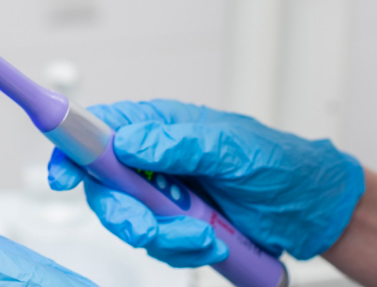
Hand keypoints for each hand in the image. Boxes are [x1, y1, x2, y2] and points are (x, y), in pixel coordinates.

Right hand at [48, 99, 363, 262]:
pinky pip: (155, 244)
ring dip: (161, 236)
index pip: (97, 130)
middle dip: (123, 212)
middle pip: (104, 185)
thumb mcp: (231, 148)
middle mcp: (153, 158)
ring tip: (202, 236)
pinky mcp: (176, 225)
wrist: (313, 211)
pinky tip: (211, 242)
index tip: (63, 177)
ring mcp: (163, 194)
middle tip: (147, 227)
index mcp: (159, 126)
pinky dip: (180, 250)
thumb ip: (179, 143)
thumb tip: (130, 143)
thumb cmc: (280, 164)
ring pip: (128, 220)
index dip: (70, 150)